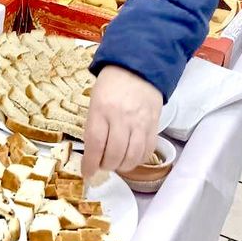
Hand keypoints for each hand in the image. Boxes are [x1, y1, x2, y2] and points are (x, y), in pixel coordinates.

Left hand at [82, 64, 161, 178]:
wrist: (139, 68)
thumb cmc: (111, 84)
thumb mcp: (95, 100)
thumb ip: (94, 125)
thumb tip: (93, 152)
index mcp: (102, 109)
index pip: (95, 144)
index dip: (90, 163)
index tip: (87, 172)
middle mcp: (122, 117)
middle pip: (114, 154)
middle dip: (106, 166)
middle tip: (102, 164)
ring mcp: (140, 122)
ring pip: (132, 156)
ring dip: (122, 166)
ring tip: (116, 163)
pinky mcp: (154, 125)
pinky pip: (147, 151)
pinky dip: (138, 160)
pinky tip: (131, 157)